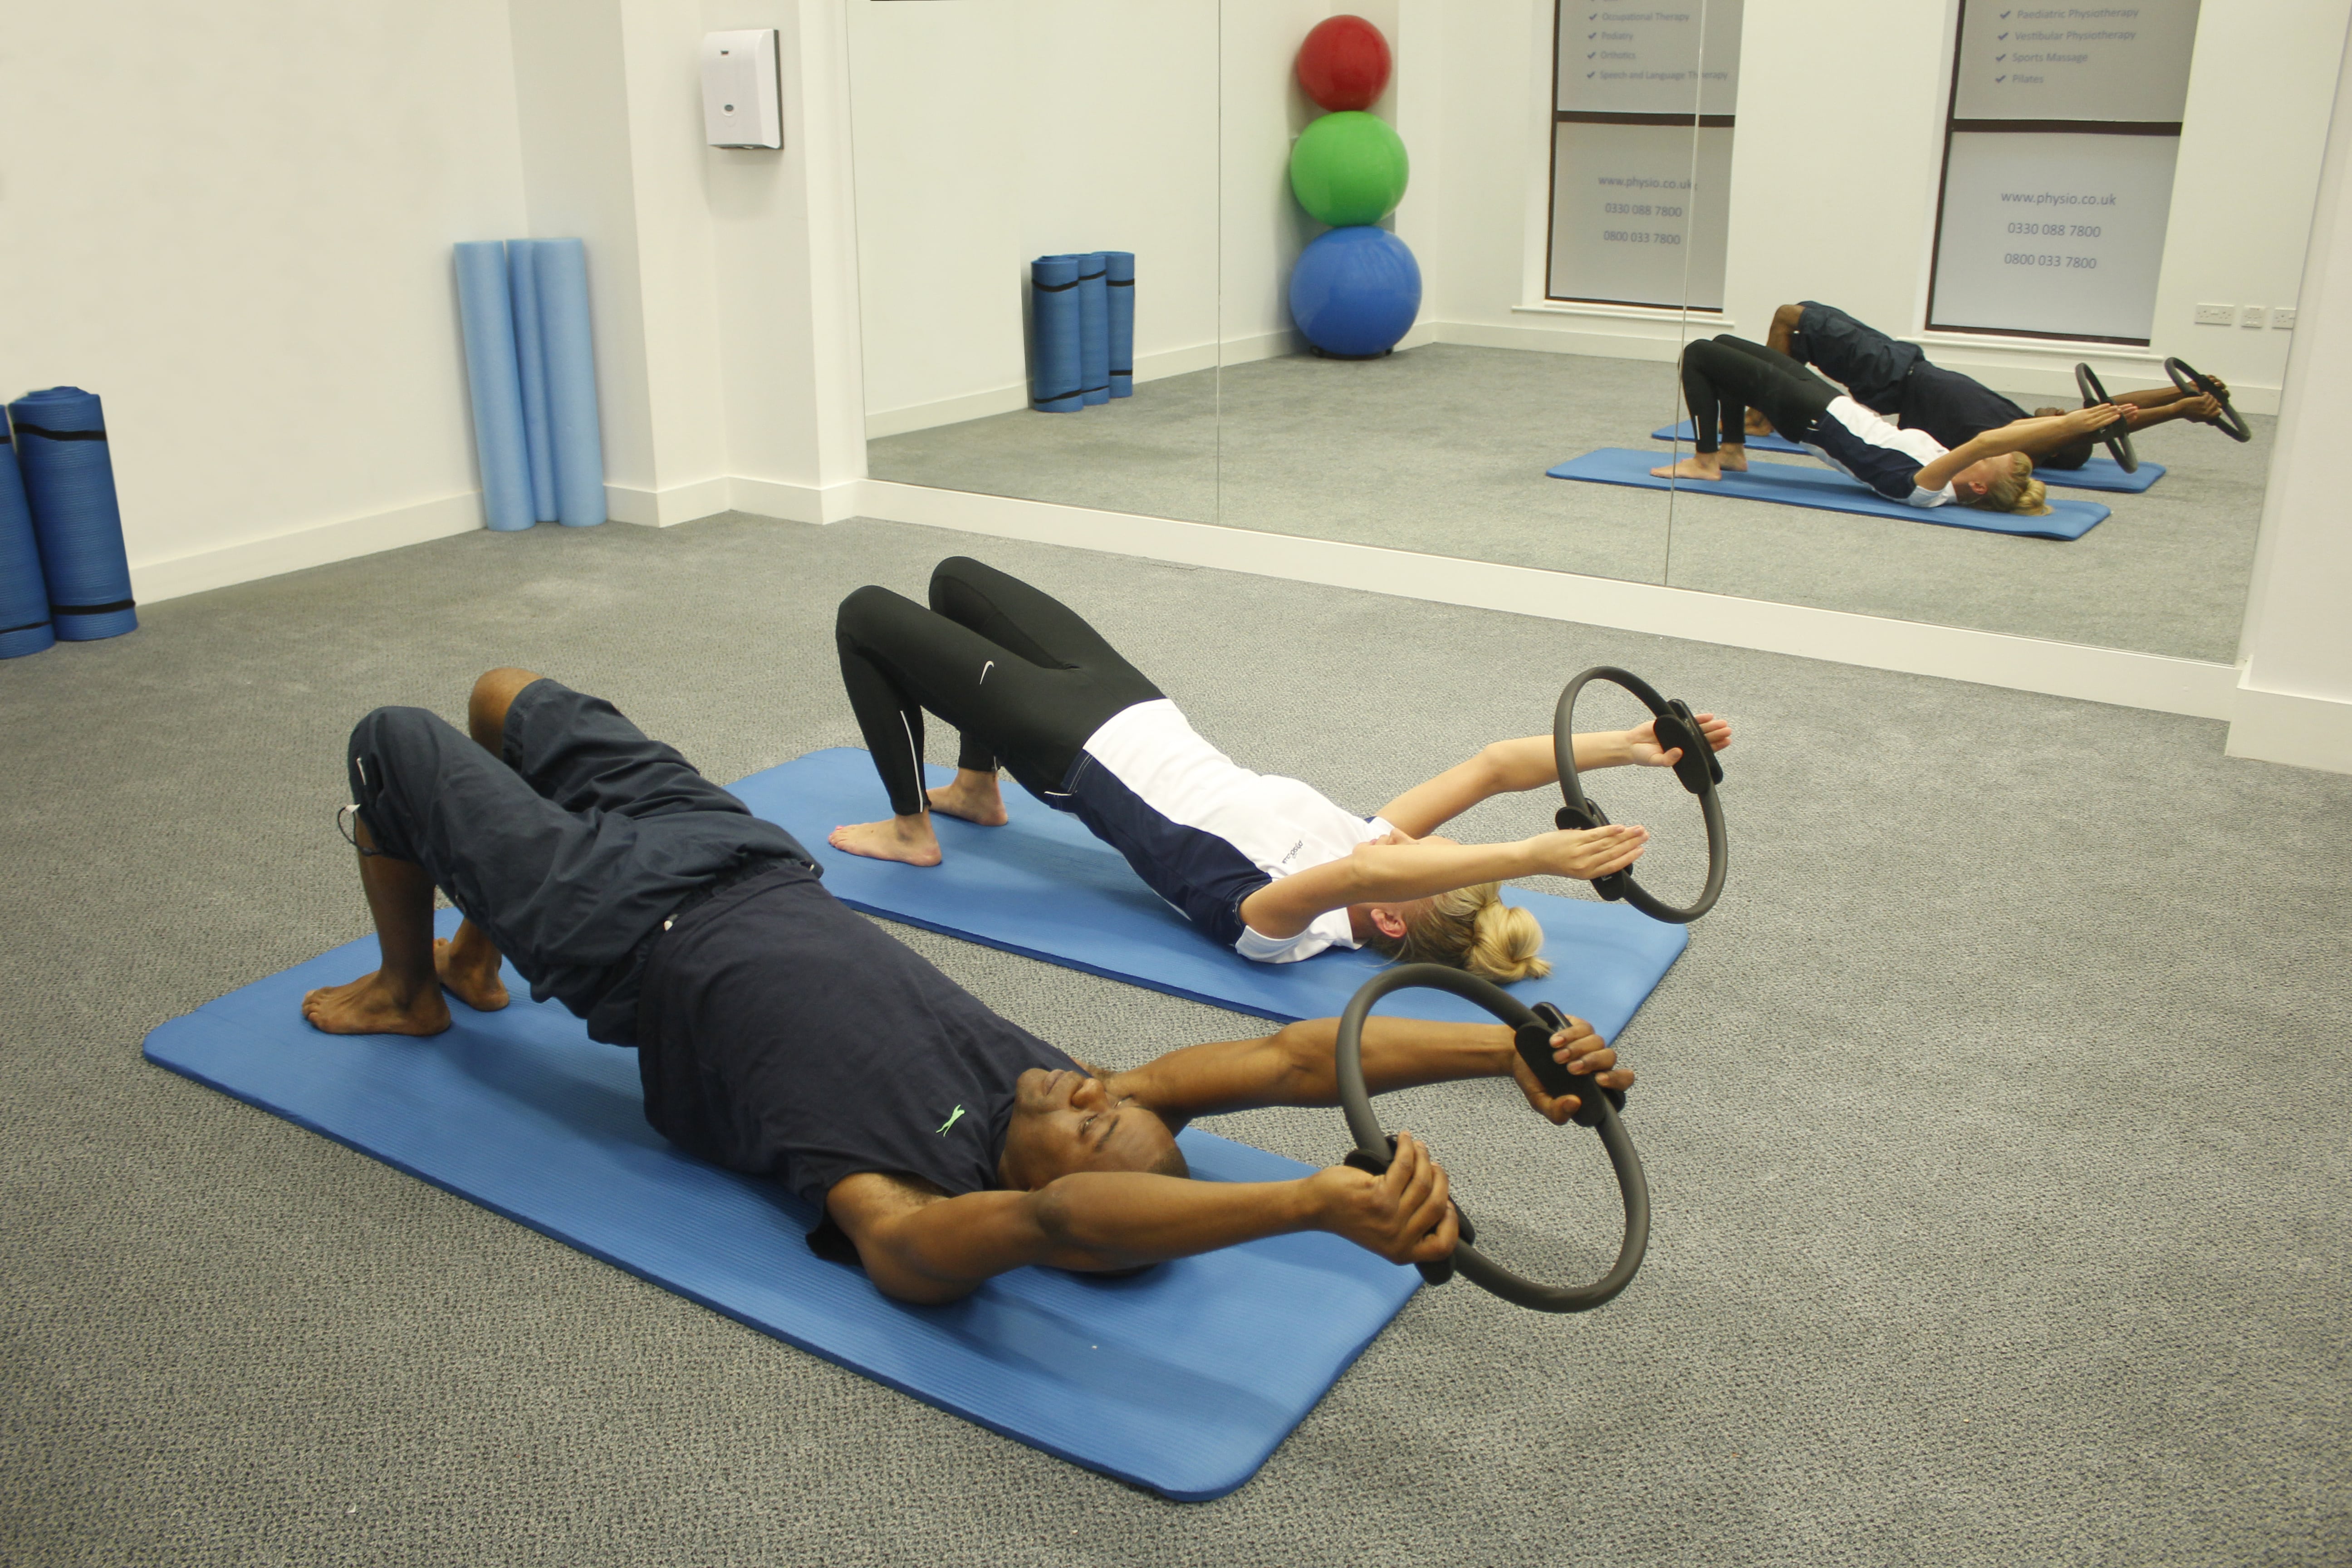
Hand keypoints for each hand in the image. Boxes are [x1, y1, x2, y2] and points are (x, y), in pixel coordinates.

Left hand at [1308, 1132, 1459, 1265]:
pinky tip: (1404, 1140)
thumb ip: (1409, 1226)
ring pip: (1423, 1182)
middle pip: (1437, 1204)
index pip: (1443, 1246)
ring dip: (1424, 1158)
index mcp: (1403, 1252)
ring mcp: (1389, 1218)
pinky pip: (1403, 1167)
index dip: (1452, 1223)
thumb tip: (1439, 1200)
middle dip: (1440, 1180)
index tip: (1449, 1204)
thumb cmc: (1349, 1214)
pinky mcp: (1378, 1197)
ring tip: (1419, 1148)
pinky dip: (1407, 1149)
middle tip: (1434, 1166)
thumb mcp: (1384, 1233)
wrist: (1317, 1207)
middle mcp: (1398, 1238)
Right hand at [1507, 1019, 1636, 1124]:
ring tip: (1557, 1058)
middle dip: (1592, 1063)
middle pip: (1610, 1058)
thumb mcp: (1540, 1102)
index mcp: (1595, 1084)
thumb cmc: (1534, 1081)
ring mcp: (1588, 1043)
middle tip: (1571, 1069)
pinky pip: (1583, 1029)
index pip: (1621, 1081)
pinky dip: (1569, 1035)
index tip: (1599, 1080)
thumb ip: (1557, 1112)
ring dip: (1578, 1050)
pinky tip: (1554, 1043)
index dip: (1617, 1080)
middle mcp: (1596, 1063)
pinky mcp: (1578, 1027)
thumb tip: (1575, 1104)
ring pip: (1598, 1042)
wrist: (1515, 1056)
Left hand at [1533, 823, 1647, 880]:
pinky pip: (1597, 834)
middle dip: (1632, 843)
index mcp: (1588, 873)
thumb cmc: (1553, 861)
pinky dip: (1610, 830)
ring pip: (1609, 843)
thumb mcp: (1576, 867)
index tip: (1641, 850)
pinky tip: (1620, 827)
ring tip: (1638, 829)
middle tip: (1645, 836)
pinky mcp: (1575, 840)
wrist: (1534, 858)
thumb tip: (1611, 848)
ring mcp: (1581, 852)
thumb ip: (1593, 860)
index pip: (1614, 865)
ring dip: (1626, 835)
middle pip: (1615, 853)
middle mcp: (1586, 864)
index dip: (1630, 858)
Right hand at [1625, 712, 1731, 767]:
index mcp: (1683, 755)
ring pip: (1699, 729)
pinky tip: (1709, 716)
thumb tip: (1679, 753)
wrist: (1630, 744)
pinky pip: (1688, 720)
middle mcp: (1684, 744)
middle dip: (1717, 734)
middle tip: (1728, 731)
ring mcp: (1679, 733)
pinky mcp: (1673, 723)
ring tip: (1723, 723)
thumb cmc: (1643, 755)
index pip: (1703, 751)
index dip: (1715, 747)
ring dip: (1711, 726)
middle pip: (1704, 739)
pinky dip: (1698, 718)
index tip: (1726, 742)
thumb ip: (1667, 760)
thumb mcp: (1655, 761)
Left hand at [2060, 403, 2124, 435]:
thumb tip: (2102, 421)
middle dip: (2114, 413)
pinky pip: (2096, 409)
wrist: (2065, 426)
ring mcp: (2088, 417)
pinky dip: (2102, 407)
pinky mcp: (2085, 413)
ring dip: (2110, 409)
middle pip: (2105, 417)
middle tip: (2121, 410)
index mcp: (2093, 428)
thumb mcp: (2086, 428)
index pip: (2105, 423)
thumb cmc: (2076, 427)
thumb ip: (2094, 424)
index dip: (2113, 419)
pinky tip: (2108, 404)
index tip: (2120, 416)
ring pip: (2102, 413)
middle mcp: (2091, 423)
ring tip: (2117, 407)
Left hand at [2182, 392, 2224, 424]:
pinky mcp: (2201, 401)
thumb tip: (2219, 410)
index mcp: (2206, 418)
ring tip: (2204, 396)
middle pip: (2216, 404)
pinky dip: (2206, 393)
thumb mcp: (2197, 418)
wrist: (2178, 411)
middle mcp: (2206, 413)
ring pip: (2212, 398)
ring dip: (2209, 396)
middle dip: (2212, 400)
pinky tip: (2202, 394)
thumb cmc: (2187, 414)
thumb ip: (2206, 416)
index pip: (2218, 412)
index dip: (2217, 408)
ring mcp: (2204, 407)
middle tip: (2207, 398)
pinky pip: (2208, 395)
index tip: (2212, 405)